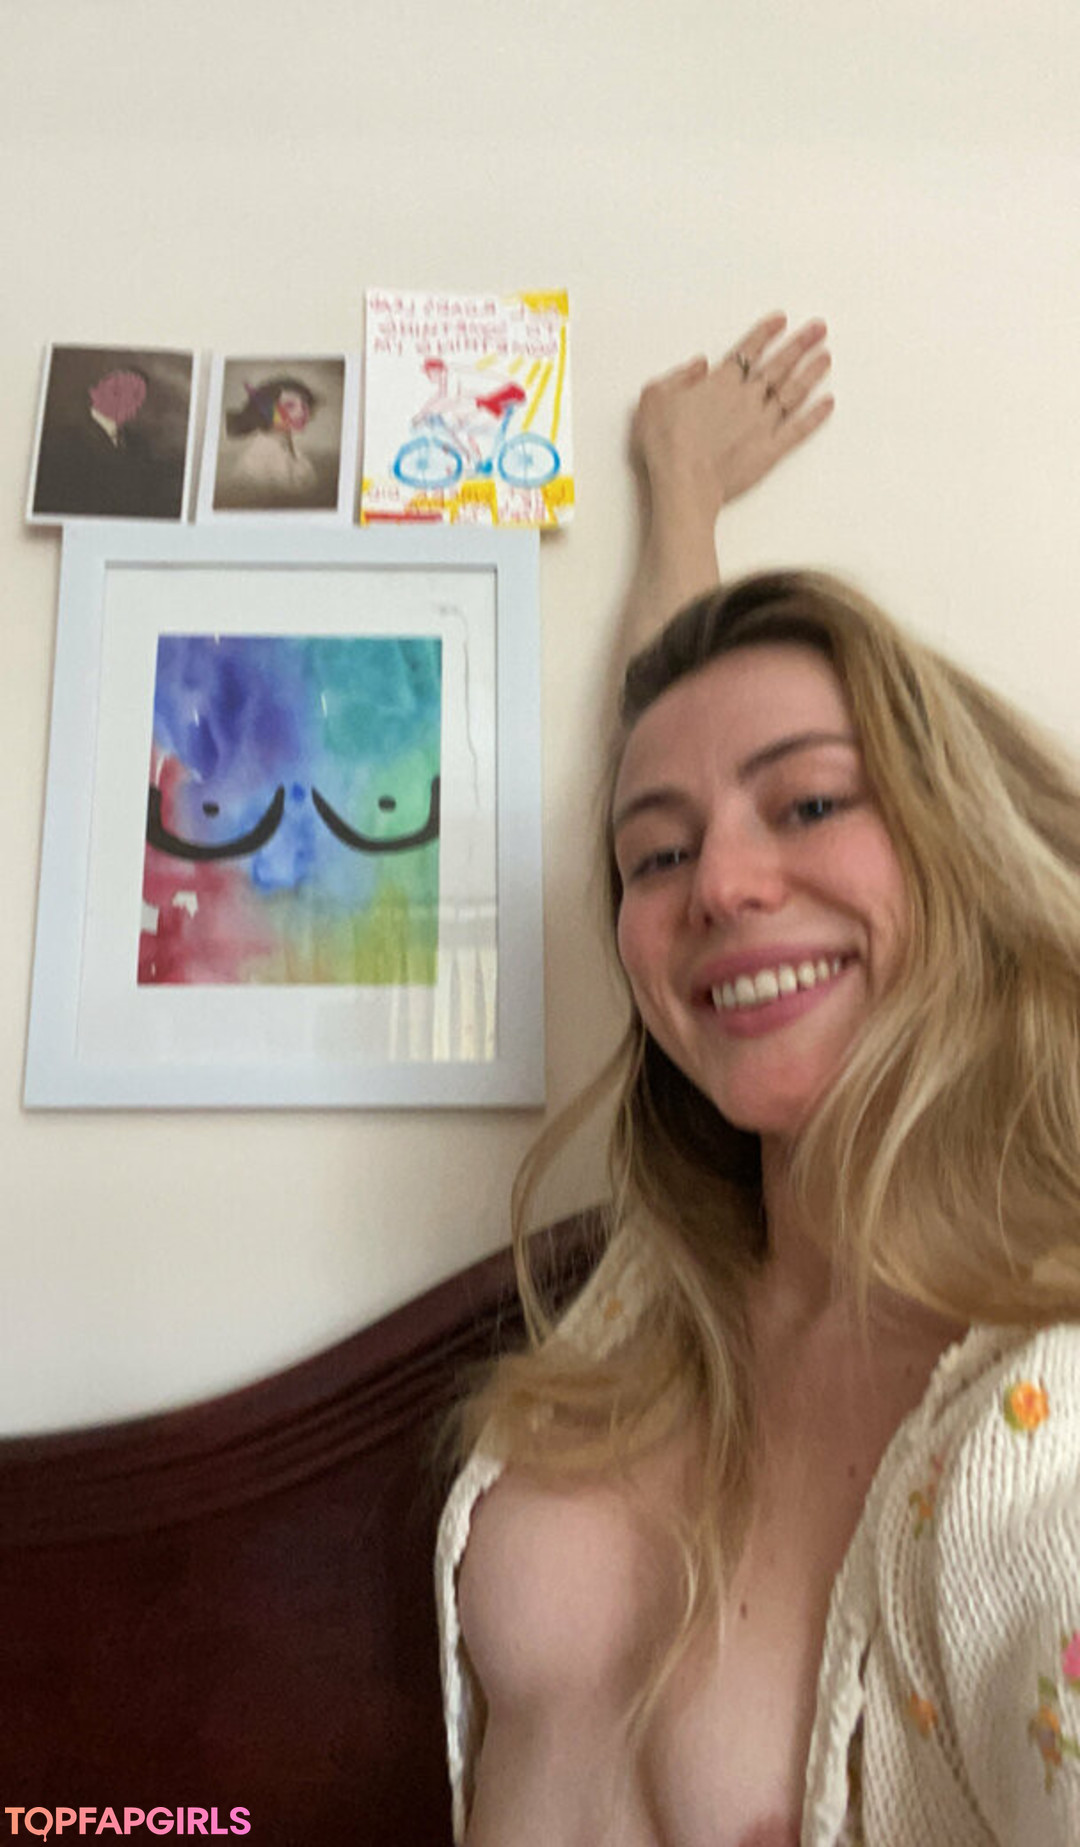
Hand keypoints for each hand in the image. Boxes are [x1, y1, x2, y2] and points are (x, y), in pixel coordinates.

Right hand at [631, 313, 832, 527]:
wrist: (683, 482)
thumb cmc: (665, 443)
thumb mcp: (655, 398)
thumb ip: (679, 376)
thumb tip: (698, 365)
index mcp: (720, 383)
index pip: (748, 350)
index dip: (765, 333)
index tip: (781, 321)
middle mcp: (746, 398)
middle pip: (779, 365)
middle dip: (800, 344)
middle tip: (819, 329)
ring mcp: (762, 424)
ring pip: (793, 391)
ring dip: (811, 372)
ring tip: (825, 357)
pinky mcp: (769, 450)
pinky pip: (798, 429)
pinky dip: (815, 416)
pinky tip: (827, 404)